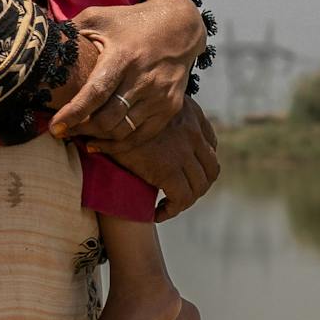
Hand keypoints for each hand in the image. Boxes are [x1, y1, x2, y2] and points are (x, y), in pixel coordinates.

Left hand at [51, 0, 203, 144]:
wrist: (180, 27)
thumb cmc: (132, 22)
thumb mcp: (100, 17)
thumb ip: (72, 30)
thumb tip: (39, 43)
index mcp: (124, 56)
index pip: (97, 92)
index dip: (74, 112)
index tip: (55, 127)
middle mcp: (144, 79)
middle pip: (108, 119)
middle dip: (81, 129)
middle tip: (62, 130)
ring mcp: (160, 96)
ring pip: (122, 131)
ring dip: (96, 137)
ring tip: (78, 134)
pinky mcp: (171, 108)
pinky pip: (141, 136)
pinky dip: (118, 145)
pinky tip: (98, 143)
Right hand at [105, 101, 219, 219]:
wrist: (108, 114)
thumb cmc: (121, 112)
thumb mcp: (150, 105)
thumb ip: (164, 116)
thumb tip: (162, 135)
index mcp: (191, 115)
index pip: (211, 145)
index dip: (202, 165)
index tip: (187, 174)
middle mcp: (192, 133)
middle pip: (210, 170)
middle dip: (197, 187)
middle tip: (178, 196)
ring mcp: (182, 152)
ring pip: (198, 187)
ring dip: (185, 201)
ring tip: (167, 206)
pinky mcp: (167, 170)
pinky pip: (181, 199)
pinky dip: (171, 210)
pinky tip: (156, 213)